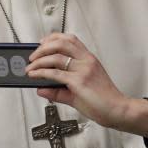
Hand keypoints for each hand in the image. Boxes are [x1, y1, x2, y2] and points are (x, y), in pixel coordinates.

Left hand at [28, 33, 147, 136]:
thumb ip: (59, 90)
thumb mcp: (79, 91)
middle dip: (43, 47)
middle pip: (61, 43)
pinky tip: (35, 75)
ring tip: (31, 67)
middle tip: (33, 56)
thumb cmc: (103, 100)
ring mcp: (83, 70)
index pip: (71, 40)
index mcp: (89, 59)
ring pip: (56, 56)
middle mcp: (86, 61)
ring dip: (39, 60)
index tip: (42, 42)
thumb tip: (41, 89)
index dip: (54, 38)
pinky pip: (55, 73)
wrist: (117, 110)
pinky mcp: (79, 81)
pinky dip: (41, 72)